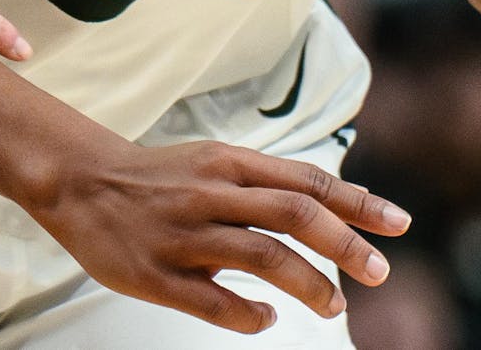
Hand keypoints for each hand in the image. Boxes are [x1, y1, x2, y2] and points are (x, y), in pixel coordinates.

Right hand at [31, 139, 410, 333]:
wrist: (82, 182)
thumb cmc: (157, 175)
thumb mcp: (211, 162)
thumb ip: (261, 184)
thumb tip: (322, 215)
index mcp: (228, 163)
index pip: (307, 180)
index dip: (358, 203)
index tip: (399, 225)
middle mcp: (211, 194)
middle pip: (295, 215)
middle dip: (346, 246)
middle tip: (379, 273)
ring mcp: (184, 234)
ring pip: (264, 258)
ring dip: (310, 285)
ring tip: (332, 305)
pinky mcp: (157, 274)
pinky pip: (217, 302)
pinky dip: (252, 316)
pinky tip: (267, 319)